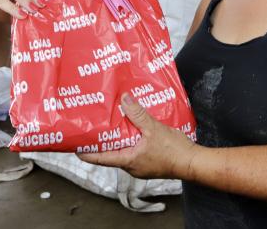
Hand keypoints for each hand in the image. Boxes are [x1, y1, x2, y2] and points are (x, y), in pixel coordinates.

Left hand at [77, 94, 198, 179]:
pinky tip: (134, 128)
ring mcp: (141, 166)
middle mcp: (131, 166)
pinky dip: (130, 140)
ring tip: (112, 124)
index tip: (74, 146)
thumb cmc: (174, 151)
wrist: (193, 162)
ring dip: (118, 139)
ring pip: (124, 151)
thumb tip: (124, 100)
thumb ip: (137, 114)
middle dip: (102, 141)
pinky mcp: (149, 162)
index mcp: (128, 160)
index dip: (85, 153)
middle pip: (111, 154)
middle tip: (93, 128)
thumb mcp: (153, 128)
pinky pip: (135, 150)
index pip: (100, 159)